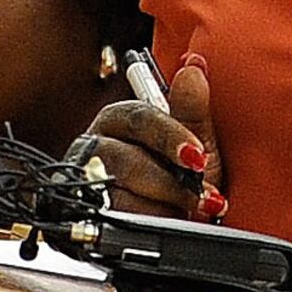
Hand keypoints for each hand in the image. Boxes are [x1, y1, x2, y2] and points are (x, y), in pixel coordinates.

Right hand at [78, 58, 222, 221]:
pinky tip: (167, 219)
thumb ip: (193, 113)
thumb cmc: (185, 180)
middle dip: (169, 181)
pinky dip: (147, 220)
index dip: (170, 137)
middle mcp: (99, 145)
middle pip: (126, 159)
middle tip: (201, 193)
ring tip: (189, 210)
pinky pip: (115, 218)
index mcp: (123, 120)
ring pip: (119, 192)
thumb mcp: (197, 148)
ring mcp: (90, 181)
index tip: (197, 155)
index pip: (140, 118)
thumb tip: (194, 70)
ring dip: (162, 204)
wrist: (184, 222)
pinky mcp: (90, 211)